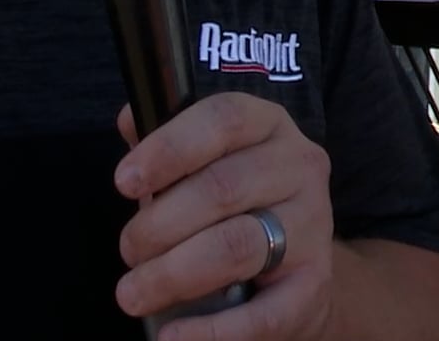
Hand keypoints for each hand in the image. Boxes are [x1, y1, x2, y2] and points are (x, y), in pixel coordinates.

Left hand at [114, 93, 334, 340]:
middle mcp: (299, 168)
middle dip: (159, 224)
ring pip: (236, 246)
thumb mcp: (207, 163)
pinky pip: (262, 315)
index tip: (123, 182)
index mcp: (269, 126)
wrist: (301, 267)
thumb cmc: (238, 205)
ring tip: (133, 293)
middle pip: (223, 188)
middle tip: (128, 251)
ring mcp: (314, 227)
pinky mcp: (314, 286)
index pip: (224, 119)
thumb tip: (131, 119)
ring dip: (173, 273)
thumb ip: (168, 143)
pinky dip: (211, 332)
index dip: (170, 147)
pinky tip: (172, 338)